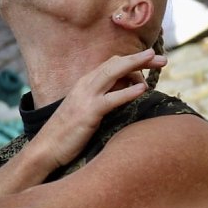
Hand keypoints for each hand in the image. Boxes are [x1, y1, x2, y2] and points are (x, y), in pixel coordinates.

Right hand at [39, 49, 166, 167]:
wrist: (46, 148)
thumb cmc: (67, 133)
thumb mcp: (86, 110)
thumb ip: (102, 98)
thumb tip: (125, 93)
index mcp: (85, 83)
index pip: (112, 64)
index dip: (133, 60)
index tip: (151, 63)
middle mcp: (85, 85)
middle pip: (115, 63)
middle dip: (140, 59)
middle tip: (162, 59)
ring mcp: (86, 97)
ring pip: (114, 73)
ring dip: (136, 65)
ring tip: (157, 62)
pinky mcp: (88, 113)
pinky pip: (111, 98)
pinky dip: (128, 92)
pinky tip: (143, 88)